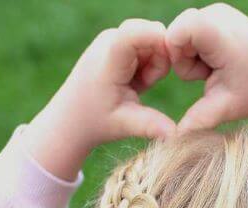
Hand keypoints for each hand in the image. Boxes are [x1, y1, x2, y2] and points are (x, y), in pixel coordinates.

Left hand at [25, 19, 175, 179]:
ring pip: (153, 40)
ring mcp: (113, 38)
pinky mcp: (117, 41)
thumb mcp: (124, 125)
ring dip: (154, 65)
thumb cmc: (96, 122)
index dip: (160, 40)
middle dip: (161, 60)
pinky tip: (132, 82)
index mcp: (109, 60)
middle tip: (144, 87)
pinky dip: (147, 64)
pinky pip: (147, 44)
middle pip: (154, 35)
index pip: (137, 32)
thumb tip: (175, 135)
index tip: (172, 64)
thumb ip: (151, 125)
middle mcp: (110, 40)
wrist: (72, 118)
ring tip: (135, 87)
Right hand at [166, 3, 247, 152]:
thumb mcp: (221, 110)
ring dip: (192, 56)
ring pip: (182, 32)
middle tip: (211, 76)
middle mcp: (220, 14)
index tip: (196, 76)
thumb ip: (195, 121)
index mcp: (222, 37)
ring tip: (217, 69)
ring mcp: (220, 10)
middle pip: (176, 33)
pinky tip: (219, 61)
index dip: (175, 54)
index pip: (178, 30)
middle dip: (184, 60)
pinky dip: (199, 49)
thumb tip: (173, 140)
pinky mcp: (219, 13)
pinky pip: (192, 29)